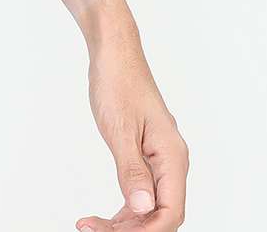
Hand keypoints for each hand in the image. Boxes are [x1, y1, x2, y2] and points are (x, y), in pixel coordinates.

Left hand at [75, 25, 188, 230]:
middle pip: (162, 214)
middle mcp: (172, 160)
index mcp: (172, 155)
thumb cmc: (117, 82)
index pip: (171, 212)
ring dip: (127, 223)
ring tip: (94, 226)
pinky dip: (126, 208)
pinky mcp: (147, 154)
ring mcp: (160, 158)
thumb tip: (145, 210)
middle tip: (94, 230)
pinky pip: (143, 192)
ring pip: (152, 207)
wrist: (114, 52)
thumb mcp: (120, 129)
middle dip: (133, 230)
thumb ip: (132, 171)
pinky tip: (106, 216)